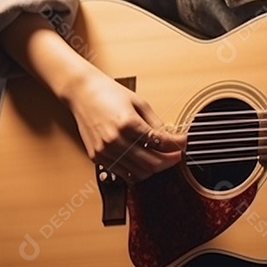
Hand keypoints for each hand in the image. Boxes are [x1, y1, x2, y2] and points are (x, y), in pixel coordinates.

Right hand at [64, 69, 185, 183]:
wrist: (82, 93)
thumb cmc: (109, 93)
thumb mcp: (139, 103)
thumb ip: (155, 123)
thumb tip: (171, 137)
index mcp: (128, 123)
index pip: (160, 143)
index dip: (177, 145)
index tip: (184, 142)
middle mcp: (115, 140)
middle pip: (151, 163)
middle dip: (169, 161)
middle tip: (177, 154)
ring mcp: (105, 151)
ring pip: (138, 173)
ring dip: (154, 169)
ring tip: (161, 158)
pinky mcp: (97, 157)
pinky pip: (122, 174)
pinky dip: (136, 171)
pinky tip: (143, 161)